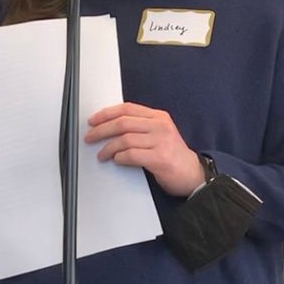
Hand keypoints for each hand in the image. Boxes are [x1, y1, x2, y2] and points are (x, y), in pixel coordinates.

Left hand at [85, 102, 204, 196]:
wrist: (193, 175)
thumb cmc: (173, 156)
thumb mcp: (160, 134)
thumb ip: (140, 127)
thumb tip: (110, 127)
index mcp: (158, 117)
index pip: (127, 108)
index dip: (106, 113)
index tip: (93, 120)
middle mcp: (160, 126)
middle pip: (122, 122)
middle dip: (101, 130)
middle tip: (90, 137)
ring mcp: (161, 141)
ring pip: (125, 139)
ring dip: (108, 148)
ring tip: (102, 154)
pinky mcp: (160, 158)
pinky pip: (132, 154)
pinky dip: (120, 157)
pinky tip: (116, 160)